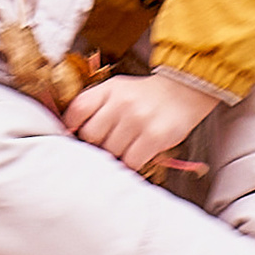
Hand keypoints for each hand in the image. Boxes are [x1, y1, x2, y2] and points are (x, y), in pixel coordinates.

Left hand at [66, 64, 223, 173]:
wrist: (184, 91)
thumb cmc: (144, 96)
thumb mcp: (117, 90)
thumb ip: (95, 106)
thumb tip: (71, 135)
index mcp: (108, 90)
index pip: (77, 111)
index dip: (71, 128)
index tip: (76, 138)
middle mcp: (121, 102)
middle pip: (91, 136)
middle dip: (95, 146)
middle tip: (105, 147)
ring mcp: (138, 119)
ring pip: (110, 152)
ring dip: (115, 156)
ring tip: (124, 150)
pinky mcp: (154, 136)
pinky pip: (131, 161)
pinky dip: (130, 164)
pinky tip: (135, 158)